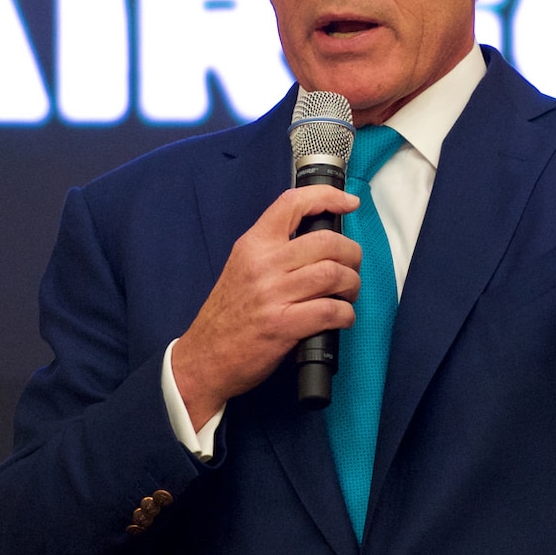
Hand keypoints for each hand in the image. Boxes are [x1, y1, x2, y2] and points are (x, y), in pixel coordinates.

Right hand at [170, 185, 362, 430]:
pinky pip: (330, 311)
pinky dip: (346, 314)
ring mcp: (272, 295)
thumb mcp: (242, 267)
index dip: (327, 197)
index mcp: (253, 245)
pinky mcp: (282, 326)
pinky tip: (342, 318)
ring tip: (348, 294)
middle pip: (326, 242)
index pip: (292, 203)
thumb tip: (319, 241)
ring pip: (333, 274)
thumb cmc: (227, 315)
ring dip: (352, 284)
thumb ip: (273, 250)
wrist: (204, 357)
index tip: (349, 202)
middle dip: (351, 254)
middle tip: (352, 267)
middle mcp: (263, 264)